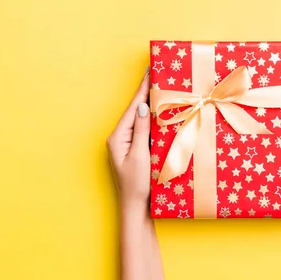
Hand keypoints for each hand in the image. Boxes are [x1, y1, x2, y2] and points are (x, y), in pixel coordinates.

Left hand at [107, 71, 151, 203]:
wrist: (136, 209)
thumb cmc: (136, 186)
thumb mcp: (140, 156)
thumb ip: (142, 131)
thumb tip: (143, 106)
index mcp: (118, 137)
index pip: (133, 107)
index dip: (142, 88)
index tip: (150, 71)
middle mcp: (121, 138)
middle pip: (136, 110)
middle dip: (147, 92)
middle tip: (158, 74)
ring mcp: (128, 144)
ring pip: (141, 119)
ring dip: (152, 104)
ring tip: (161, 87)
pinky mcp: (136, 151)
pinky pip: (145, 130)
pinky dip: (154, 119)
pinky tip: (162, 113)